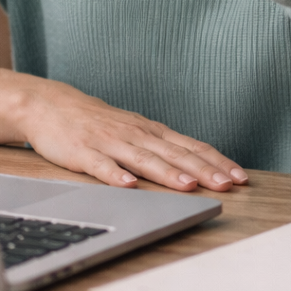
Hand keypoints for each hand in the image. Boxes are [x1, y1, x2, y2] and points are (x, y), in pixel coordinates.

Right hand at [0, 65, 247, 191]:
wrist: (50, 105)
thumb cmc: (97, 123)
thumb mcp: (134, 131)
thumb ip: (161, 149)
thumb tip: (196, 165)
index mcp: (150, 131)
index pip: (191, 146)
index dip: (216, 161)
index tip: (240, 177)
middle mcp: (136, 134)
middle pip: (175, 153)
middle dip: (204, 169)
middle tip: (228, 184)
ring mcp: (110, 142)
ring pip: (144, 159)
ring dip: (167, 172)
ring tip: (188, 185)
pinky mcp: (83, 152)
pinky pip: (101, 165)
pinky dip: (116, 175)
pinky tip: (129, 185)